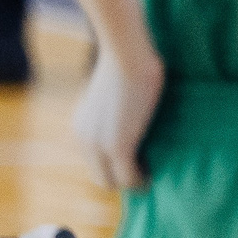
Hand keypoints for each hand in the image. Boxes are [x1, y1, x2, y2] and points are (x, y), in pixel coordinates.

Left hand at [72, 47, 164, 191]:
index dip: (115, 167)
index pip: (95, 163)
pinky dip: (141, 182)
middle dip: (123, 179)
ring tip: (152, 176)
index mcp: (82, 128)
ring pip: (113, 182)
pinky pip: (128, 178)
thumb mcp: (114, 92)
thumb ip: (116, 110)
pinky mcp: (117, 147)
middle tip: (147, 174)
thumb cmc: (127, 62)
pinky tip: (155, 176)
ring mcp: (98, 145)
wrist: (126, 55)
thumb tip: (131, 110)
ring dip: (133, 182)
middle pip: (101, 178)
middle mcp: (84, 140)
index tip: (137, 164)